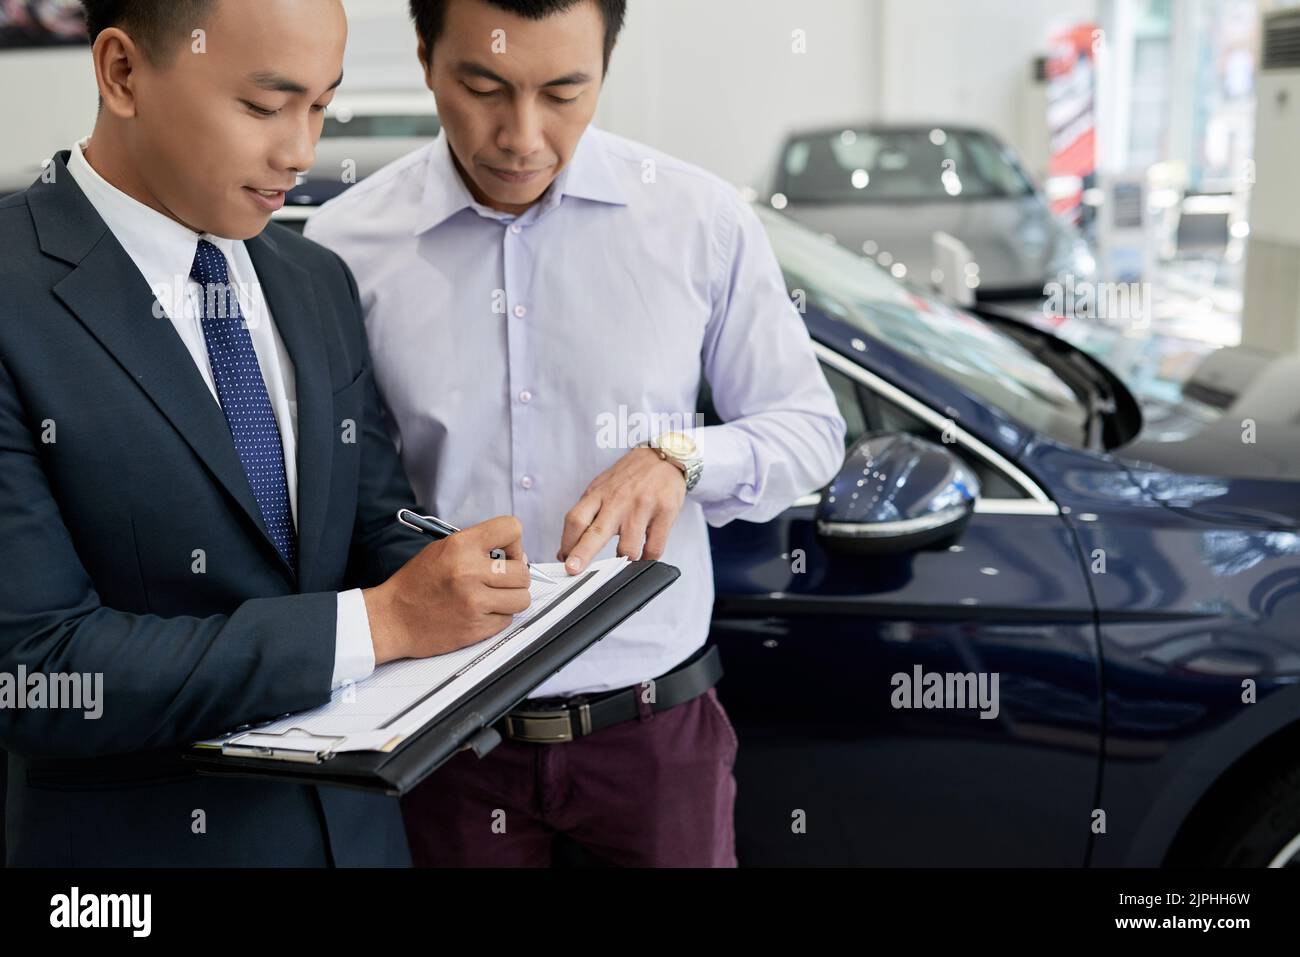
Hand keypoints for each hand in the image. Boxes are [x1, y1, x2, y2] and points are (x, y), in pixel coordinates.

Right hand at [362, 516, 530, 664]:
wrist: (392, 619)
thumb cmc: (415, 584)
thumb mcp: (441, 549)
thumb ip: (476, 546)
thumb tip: (513, 553)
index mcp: (460, 546)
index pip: (511, 528)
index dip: (514, 542)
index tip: (506, 552)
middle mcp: (469, 572)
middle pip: (523, 571)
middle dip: (515, 575)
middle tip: (500, 579)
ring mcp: (474, 602)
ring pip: (522, 598)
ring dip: (511, 598)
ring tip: (493, 596)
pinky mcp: (477, 627)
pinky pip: (507, 620)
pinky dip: (498, 617)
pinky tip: (480, 612)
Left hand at [557, 447, 685, 573]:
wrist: (662, 457)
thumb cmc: (629, 477)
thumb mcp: (602, 488)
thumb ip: (585, 515)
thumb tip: (566, 550)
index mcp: (598, 494)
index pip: (575, 520)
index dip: (567, 543)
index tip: (564, 560)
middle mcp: (618, 500)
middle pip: (595, 532)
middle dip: (582, 554)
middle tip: (574, 570)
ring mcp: (642, 506)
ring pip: (628, 547)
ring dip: (623, 561)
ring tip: (622, 561)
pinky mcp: (665, 512)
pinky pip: (654, 547)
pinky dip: (647, 558)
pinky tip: (644, 556)